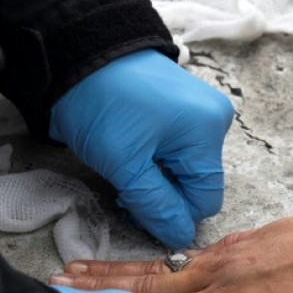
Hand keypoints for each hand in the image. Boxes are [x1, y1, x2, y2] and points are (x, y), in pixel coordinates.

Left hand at [49, 49, 233, 248]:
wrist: (77, 54)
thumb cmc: (101, 104)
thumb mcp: (125, 165)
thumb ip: (156, 206)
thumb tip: (180, 238)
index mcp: (208, 131)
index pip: (205, 200)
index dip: (173, 215)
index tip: (135, 210)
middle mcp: (215, 119)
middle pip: (196, 184)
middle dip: (163, 196)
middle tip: (124, 191)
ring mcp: (200, 110)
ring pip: (185, 169)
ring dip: (157, 180)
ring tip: (124, 170)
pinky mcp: (184, 107)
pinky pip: (178, 148)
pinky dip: (156, 160)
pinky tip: (132, 153)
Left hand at [50, 218, 292, 292]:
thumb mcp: (271, 237)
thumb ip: (241, 251)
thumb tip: (225, 256)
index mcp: (221, 255)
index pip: (161, 264)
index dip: (124, 269)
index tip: (95, 268)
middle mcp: (212, 272)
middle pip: (145, 278)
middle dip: (101, 281)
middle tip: (64, 278)